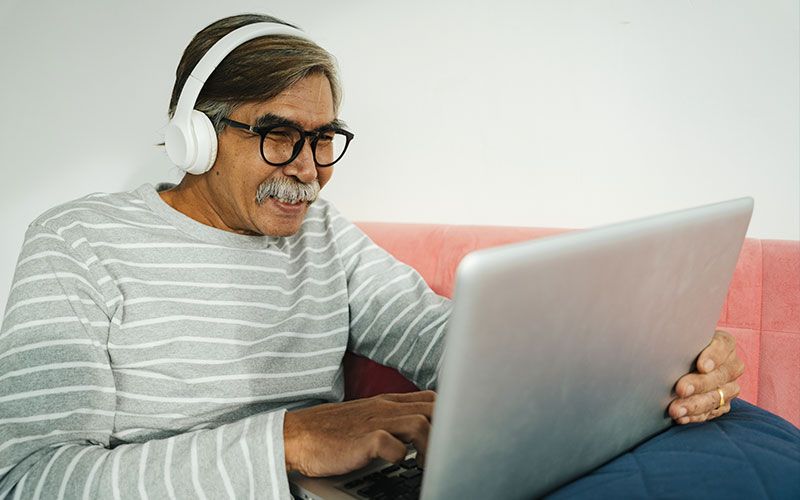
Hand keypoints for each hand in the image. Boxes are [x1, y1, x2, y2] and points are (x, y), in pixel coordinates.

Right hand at [283, 390, 434, 476]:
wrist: (296, 435)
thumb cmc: (331, 431)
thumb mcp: (367, 416)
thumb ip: (392, 418)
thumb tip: (420, 432)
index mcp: (387, 402)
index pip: (431, 398)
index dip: (447, 414)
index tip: (452, 434)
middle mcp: (385, 408)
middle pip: (432, 409)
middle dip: (446, 430)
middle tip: (445, 453)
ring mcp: (374, 422)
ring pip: (419, 424)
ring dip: (429, 446)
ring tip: (426, 464)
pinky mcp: (363, 440)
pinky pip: (392, 445)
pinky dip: (401, 456)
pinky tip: (399, 464)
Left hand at [669, 330, 743, 423]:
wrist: (680, 362)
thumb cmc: (679, 345)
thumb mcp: (681, 338)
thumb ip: (680, 339)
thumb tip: (662, 341)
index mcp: (725, 344)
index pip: (722, 347)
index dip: (713, 356)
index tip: (701, 366)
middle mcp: (732, 365)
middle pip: (719, 375)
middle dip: (699, 384)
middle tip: (681, 389)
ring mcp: (730, 387)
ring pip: (716, 397)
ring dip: (695, 405)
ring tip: (675, 409)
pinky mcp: (723, 404)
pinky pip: (711, 412)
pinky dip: (695, 416)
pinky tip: (681, 417)